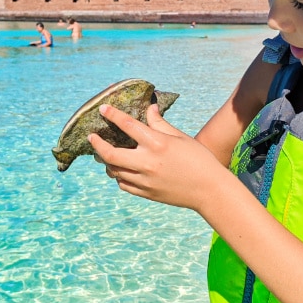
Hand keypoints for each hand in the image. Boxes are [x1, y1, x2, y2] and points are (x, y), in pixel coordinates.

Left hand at [88, 103, 227, 210]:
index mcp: (157, 144)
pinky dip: (119, 176)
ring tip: (106, 154)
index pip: (128, 125)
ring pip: (114, 171)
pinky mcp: (146, 193)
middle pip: (110, 154)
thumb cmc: (199, 159)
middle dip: (97, 145)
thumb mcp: (180, 137)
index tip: (103, 109)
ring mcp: (145, 180)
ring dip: (107, 161)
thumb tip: (149, 109)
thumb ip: (160, 123)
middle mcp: (147, 162)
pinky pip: (123, 184)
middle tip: (92, 137)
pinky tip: (122, 170)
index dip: (112, 115)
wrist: (209, 190)